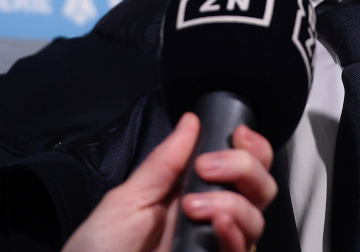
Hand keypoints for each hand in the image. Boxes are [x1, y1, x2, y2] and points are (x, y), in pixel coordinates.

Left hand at [62, 112, 276, 251]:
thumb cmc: (99, 249)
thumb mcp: (127, 199)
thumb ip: (163, 162)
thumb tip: (191, 121)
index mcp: (189, 194)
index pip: (239, 166)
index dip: (250, 147)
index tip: (237, 135)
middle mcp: (210, 220)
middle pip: (260, 187)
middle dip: (245, 166)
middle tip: (208, 166)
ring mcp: (214, 246)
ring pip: (256, 218)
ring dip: (231, 201)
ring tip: (194, 206)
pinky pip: (244, 249)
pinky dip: (235, 232)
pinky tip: (217, 223)